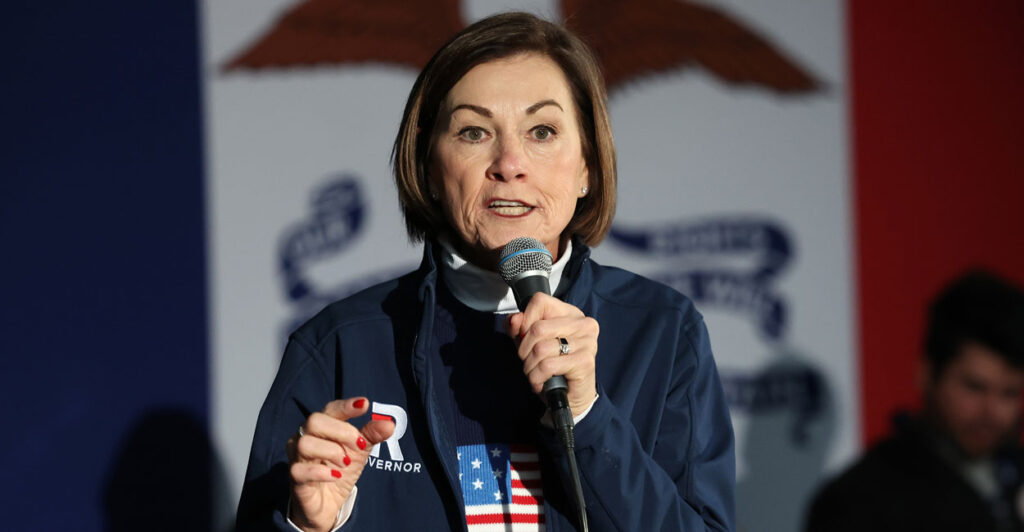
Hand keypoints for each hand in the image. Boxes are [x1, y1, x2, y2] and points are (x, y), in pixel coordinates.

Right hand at [286, 397, 394, 531]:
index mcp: (322, 427)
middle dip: (342, 431)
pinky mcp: (295, 478)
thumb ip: (371, 435)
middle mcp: (305, 437)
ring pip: (306, 443)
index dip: (346, 406)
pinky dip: (322, 472)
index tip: (365, 404)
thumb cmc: (340, 470)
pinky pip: (300, 470)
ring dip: (332, 452)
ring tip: (345, 463)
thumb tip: (388, 424)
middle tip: (359, 446)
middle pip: (314, 421)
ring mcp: (297, 457)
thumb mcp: (360, 452)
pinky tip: (336, 475)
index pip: (330, 409)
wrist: (328, 504)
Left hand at [506, 293, 598, 416]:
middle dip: (524, 350)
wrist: (570, 398)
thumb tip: (514, 320)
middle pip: (538, 327)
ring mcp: (587, 342)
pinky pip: (547, 366)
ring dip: (530, 367)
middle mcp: (584, 324)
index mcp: (571, 313)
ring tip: (535, 373)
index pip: (540, 301)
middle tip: (529, 361)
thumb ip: (518, 328)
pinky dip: (537, 378)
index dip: (525, 320)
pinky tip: (542, 382)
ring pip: (540, 349)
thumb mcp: (529, 344)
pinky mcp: (585, 361)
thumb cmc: (552, 368)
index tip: (524, 338)